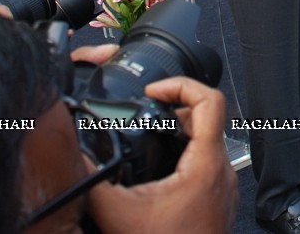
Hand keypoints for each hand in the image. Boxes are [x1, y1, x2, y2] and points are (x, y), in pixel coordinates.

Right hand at [87, 77, 237, 233]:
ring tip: (154, 132)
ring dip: (181, 132)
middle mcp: (222, 172)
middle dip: (175, 107)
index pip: (210, 101)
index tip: (156, 89)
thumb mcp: (118, 214)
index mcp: (206, 165)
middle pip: (207, 118)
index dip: (182, 85)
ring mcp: (223, 187)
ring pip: (209, 141)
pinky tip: (162, 167)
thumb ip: (94, 180)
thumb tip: (75, 158)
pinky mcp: (218, 201)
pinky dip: (186, 155)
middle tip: (149, 110)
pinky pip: (207, 164)